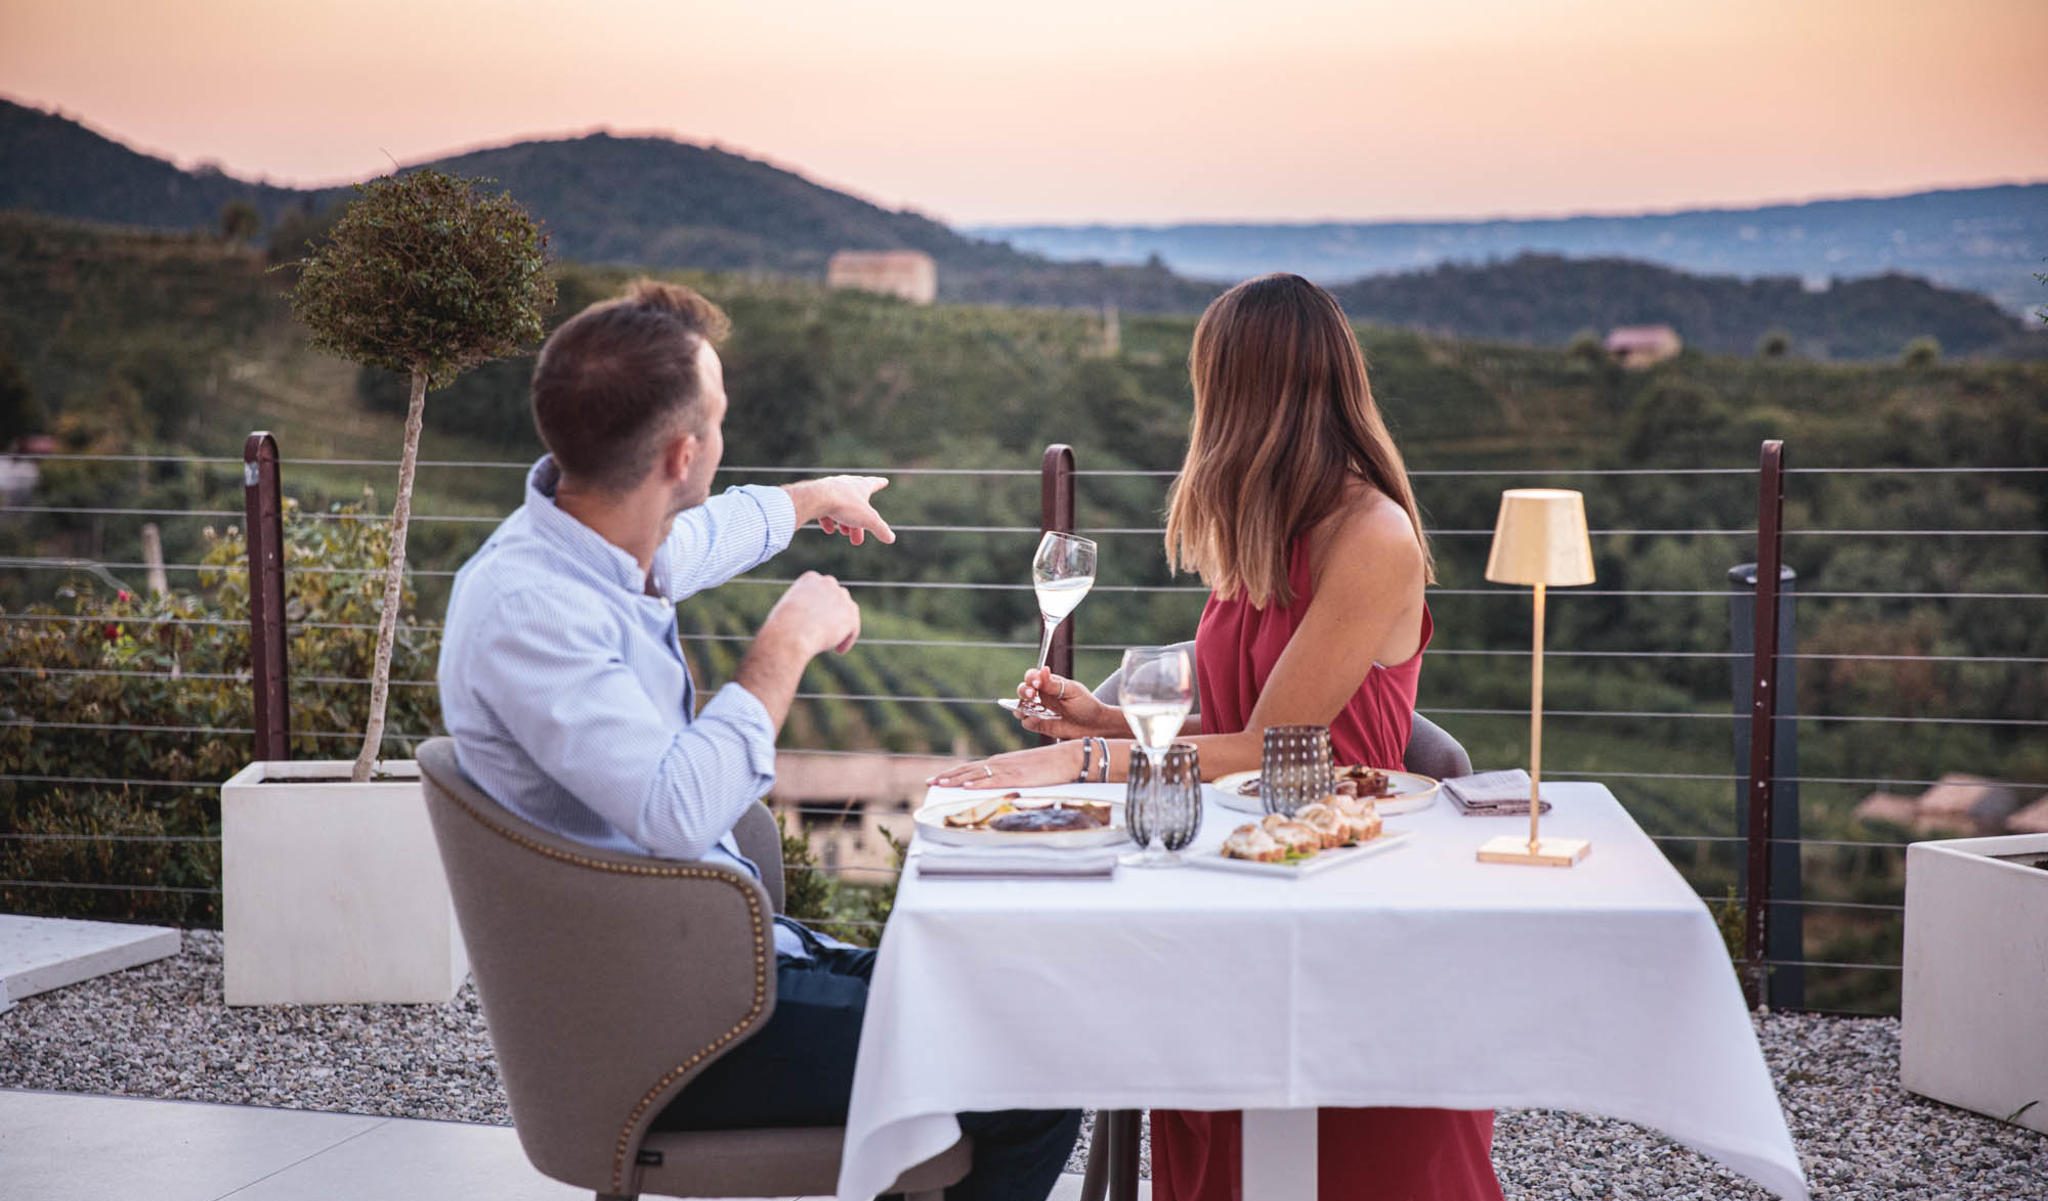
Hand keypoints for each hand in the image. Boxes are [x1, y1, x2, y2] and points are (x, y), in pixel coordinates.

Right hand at [760, 571, 859, 656]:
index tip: (817, 618)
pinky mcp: (850, 613)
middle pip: (838, 596)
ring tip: (834, 641)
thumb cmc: (782, 626)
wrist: (791, 634)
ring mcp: (841, 597)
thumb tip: (808, 619)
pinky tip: (839, 650)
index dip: (822, 603)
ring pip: (848, 611)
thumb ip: (800, 609)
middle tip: (829, 628)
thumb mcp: (786, 611)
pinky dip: (847, 639)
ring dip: (843, 624)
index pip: (822, 588)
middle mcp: (828, 583)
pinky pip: (853, 628)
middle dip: (835, 610)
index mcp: (810, 579)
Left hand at [787, 476, 894, 545]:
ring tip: (843, 532)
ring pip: (841, 507)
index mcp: (861, 486)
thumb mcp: (868, 520)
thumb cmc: (845, 505)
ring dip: (844, 522)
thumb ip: (881, 529)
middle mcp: (846, 484)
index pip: (874, 483)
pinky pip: (825, 508)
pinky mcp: (817, 496)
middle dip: (859, 523)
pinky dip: (829, 520)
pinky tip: (828, 529)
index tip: (884, 481)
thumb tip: (891, 539)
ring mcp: (831, 489)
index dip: (880, 484)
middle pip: (857, 504)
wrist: (816, 498)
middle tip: (858, 540)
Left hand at [928, 741, 1083, 789]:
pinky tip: (966, 786)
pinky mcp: (1018, 777)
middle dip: (948, 776)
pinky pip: (994, 781)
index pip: (972, 768)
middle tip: (930, 782)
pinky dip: (979, 783)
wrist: (1069, 758)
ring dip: (956, 779)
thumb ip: (1010, 778)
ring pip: (976, 774)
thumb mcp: (1025, 771)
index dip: (954, 773)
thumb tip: (998, 788)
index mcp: (1002, 762)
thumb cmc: (1050, 766)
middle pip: (969, 770)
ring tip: (939, 783)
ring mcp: (1009, 769)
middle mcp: (1001, 763)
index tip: (938, 778)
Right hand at [1013, 668, 1120, 738]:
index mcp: (1049, 684)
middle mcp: (1041, 696)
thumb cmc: (1086, 705)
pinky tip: (1038, 720)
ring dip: (1021, 707)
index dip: (1031, 678)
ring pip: (1020, 707)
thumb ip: (1054, 684)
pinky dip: (1029, 721)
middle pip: (1022, 690)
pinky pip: (1027, 723)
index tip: (1037, 683)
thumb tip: (1043, 670)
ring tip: (1031, 710)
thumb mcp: (1072, 691)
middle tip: (1032, 695)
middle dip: (1024, 691)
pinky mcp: (1040, 725)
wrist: (1095, 725)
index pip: (1032, 676)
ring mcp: (1040, 711)